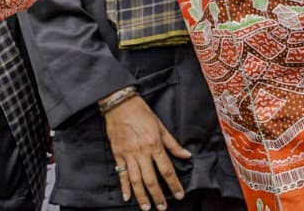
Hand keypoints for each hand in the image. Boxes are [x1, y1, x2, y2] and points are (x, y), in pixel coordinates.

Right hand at [102, 94, 190, 210]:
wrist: (118, 103)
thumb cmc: (140, 112)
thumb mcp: (160, 125)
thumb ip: (172, 143)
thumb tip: (186, 155)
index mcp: (154, 144)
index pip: (166, 169)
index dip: (173, 184)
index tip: (179, 195)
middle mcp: (141, 151)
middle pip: (151, 179)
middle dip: (158, 195)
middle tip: (162, 207)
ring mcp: (128, 154)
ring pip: (136, 180)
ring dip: (142, 195)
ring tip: (147, 207)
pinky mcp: (117, 153)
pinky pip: (121, 173)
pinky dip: (124, 186)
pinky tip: (127, 196)